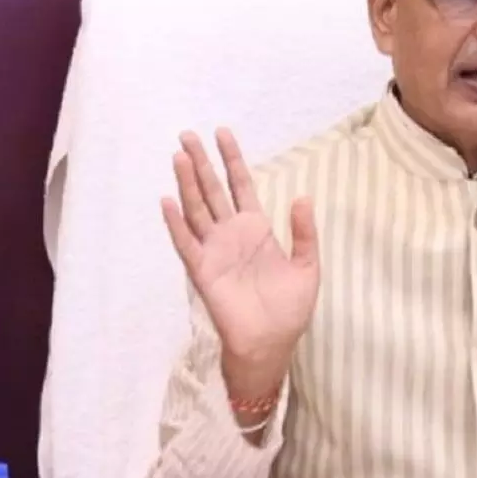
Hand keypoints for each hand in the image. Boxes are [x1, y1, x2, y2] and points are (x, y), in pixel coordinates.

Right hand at [160, 129, 319, 400]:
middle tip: (187, 135)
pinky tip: (169, 202)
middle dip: (201, 163)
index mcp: (256, 229)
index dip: (232, 160)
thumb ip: (305, 233)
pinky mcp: (203, 271)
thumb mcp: (308, 267)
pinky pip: (186, 243)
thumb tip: (302, 197)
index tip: (222, 133)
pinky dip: (176, 223)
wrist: (271, 344)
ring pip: (196, 209)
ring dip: (187, 184)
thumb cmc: (289, 310)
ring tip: (179, 156)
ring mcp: (214, 250)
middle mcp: (230, 234)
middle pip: (212, 190)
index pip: (240, 185)